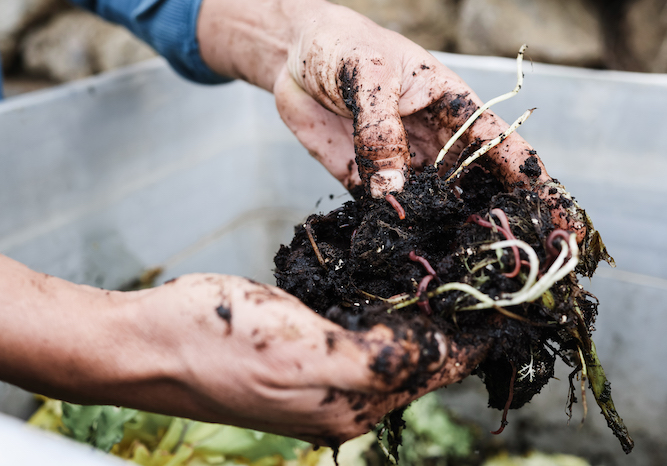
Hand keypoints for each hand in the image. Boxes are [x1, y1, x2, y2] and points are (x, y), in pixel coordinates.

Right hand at [122, 275, 488, 444]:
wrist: (146, 344)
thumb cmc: (212, 343)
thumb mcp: (301, 355)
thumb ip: (378, 361)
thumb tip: (441, 353)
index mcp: (349, 405)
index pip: (433, 368)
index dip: (471, 334)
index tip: (506, 298)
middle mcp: (343, 400)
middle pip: (420, 361)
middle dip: (452, 322)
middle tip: (483, 278)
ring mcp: (322, 380)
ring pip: (394, 347)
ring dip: (422, 314)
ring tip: (451, 276)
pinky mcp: (303, 357)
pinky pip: (361, 335)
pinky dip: (385, 311)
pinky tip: (393, 285)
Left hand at [198, 0, 584, 238]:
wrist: (293, 55)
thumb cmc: (343, 46)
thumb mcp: (368, 76)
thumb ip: (381, 131)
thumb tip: (394, 193)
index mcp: (454, 108)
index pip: (505, 150)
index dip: (537, 186)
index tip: (561, 223)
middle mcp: (434, 143)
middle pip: (477, 189)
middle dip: (499, 223)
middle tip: (523, 265)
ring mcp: (401, 166)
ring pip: (434, 208)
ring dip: (447, 236)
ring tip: (467, 274)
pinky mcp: (366, 181)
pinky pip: (386, 212)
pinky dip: (396, 234)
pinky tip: (406, 259)